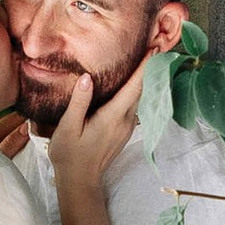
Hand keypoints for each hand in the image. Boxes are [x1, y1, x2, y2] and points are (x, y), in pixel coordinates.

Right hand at [47, 61, 146, 197]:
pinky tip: (132, 82)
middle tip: (155, 44)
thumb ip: (79, 102)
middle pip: (142, 90)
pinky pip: (134, 105)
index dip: (145, 67)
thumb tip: (86, 77)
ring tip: (148, 58)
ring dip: (144, 78)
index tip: (155, 48)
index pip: (133, 87)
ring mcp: (127, 127)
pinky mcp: (124, 131)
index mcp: (112, 117)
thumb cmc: (70, 154)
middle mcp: (125, 121)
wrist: (80, 180)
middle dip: (149, 67)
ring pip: (139, 98)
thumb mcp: (68, 127)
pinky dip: (136, 90)